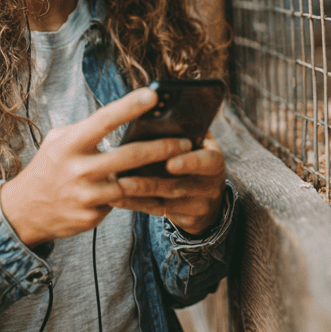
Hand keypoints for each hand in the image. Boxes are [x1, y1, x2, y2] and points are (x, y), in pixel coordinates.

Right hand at [0, 87, 192, 247]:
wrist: (24, 211)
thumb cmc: (48, 167)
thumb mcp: (57, 142)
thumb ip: (86, 130)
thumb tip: (122, 115)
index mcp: (69, 144)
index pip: (103, 120)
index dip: (129, 106)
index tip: (154, 95)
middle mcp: (77, 169)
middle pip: (128, 157)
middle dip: (161, 148)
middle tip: (186, 141)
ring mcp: (85, 196)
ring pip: (131, 185)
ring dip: (158, 177)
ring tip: (180, 167)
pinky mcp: (90, 217)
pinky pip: (122, 206)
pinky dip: (141, 198)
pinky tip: (160, 192)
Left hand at [112, 133, 226, 236]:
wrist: (209, 197)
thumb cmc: (196, 160)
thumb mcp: (200, 145)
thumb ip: (186, 133)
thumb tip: (158, 112)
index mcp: (214, 162)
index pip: (206, 162)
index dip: (189, 163)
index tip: (170, 163)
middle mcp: (210, 185)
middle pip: (178, 185)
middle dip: (150, 183)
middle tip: (125, 179)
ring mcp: (199, 205)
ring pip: (165, 201)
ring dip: (138, 194)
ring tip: (116, 187)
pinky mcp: (186, 219)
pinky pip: (158, 211)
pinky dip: (135, 204)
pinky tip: (117, 198)